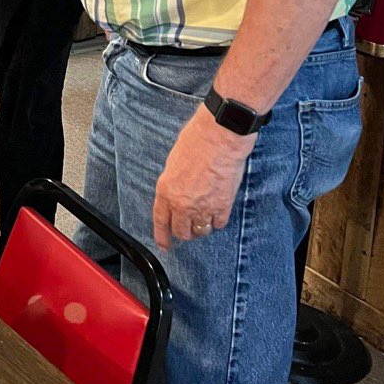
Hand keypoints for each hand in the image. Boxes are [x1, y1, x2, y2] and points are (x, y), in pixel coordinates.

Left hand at [152, 106, 256, 250]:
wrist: (219, 138)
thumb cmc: (196, 142)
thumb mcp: (173, 163)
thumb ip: (173, 183)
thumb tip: (176, 193)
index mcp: (166, 190)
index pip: (161, 221)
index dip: (162, 236)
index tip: (165, 245)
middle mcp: (183, 203)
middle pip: (182, 231)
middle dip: (184, 233)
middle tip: (188, 229)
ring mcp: (203, 207)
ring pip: (201, 231)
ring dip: (201, 228)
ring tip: (203, 220)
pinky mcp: (223, 206)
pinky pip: (218, 224)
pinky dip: (217, 221)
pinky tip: (217, 213)